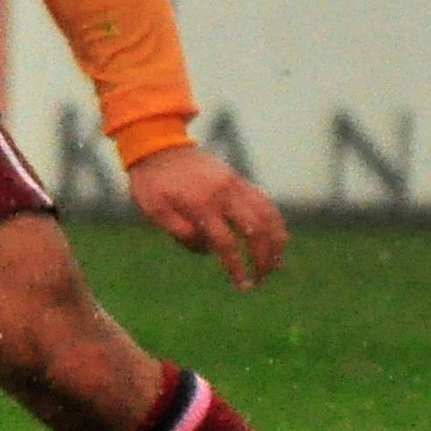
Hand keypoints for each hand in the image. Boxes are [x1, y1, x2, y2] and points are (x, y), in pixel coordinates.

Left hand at [126, 143, 287, 290]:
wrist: (158, 146)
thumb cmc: (151, 182)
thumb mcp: (152, 207)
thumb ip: (176, 229)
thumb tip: (207, 248)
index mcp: (200, 204)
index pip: (226, 243)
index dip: (237, 267)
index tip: (242, 285)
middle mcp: (223, 193)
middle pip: (255, 231)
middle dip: (262, 259)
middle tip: (260, 280)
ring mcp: (234, 184)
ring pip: (267, 216)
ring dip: (276, 243)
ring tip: (276, 266)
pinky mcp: (238, 180)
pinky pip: (265, 202)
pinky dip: (276, 222)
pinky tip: (279, 238)